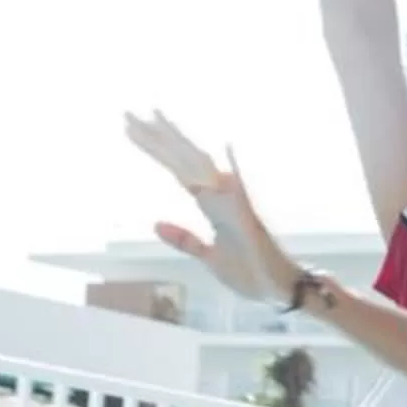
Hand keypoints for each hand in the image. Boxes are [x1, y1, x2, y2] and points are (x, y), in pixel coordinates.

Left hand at [126, 112, 299, 306]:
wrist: (278, 292)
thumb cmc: (249, 274)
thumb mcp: (209, 257)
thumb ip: (185, 240)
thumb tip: (156, 224)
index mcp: (212, 206)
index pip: (179, 172)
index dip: (158, 152)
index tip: (134, 131)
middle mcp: (221, 198)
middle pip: (184, 162)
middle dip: (158, 139)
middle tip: (128, 115)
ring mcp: (235, 205)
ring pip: (201, 168)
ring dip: (179, 145)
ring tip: (153, 119)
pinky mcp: (249, 220)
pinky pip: (238, 192)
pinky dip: (231, 171)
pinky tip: (227, 146)